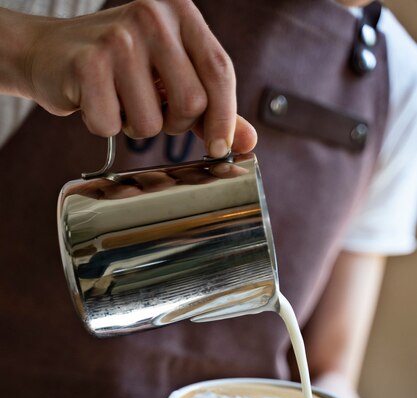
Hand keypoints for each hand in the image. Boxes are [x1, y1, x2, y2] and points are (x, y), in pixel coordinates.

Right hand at [2, 1, 255, 154]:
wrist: (51, 52)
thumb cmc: (119, 66)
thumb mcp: (171, 73)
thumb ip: (212, 104)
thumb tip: (249, 141)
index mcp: (180, 12)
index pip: (220, 71)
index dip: (224, 117)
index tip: (220, 148)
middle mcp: (152, 17)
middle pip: (191, 102)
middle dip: (174, 123)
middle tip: (153, 109)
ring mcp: (118, 38)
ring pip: (151, 124)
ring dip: (136, 126)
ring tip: (120, 99)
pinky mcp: (88, 64)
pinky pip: (112, 126)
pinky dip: (104, 126)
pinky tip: (95, 101)